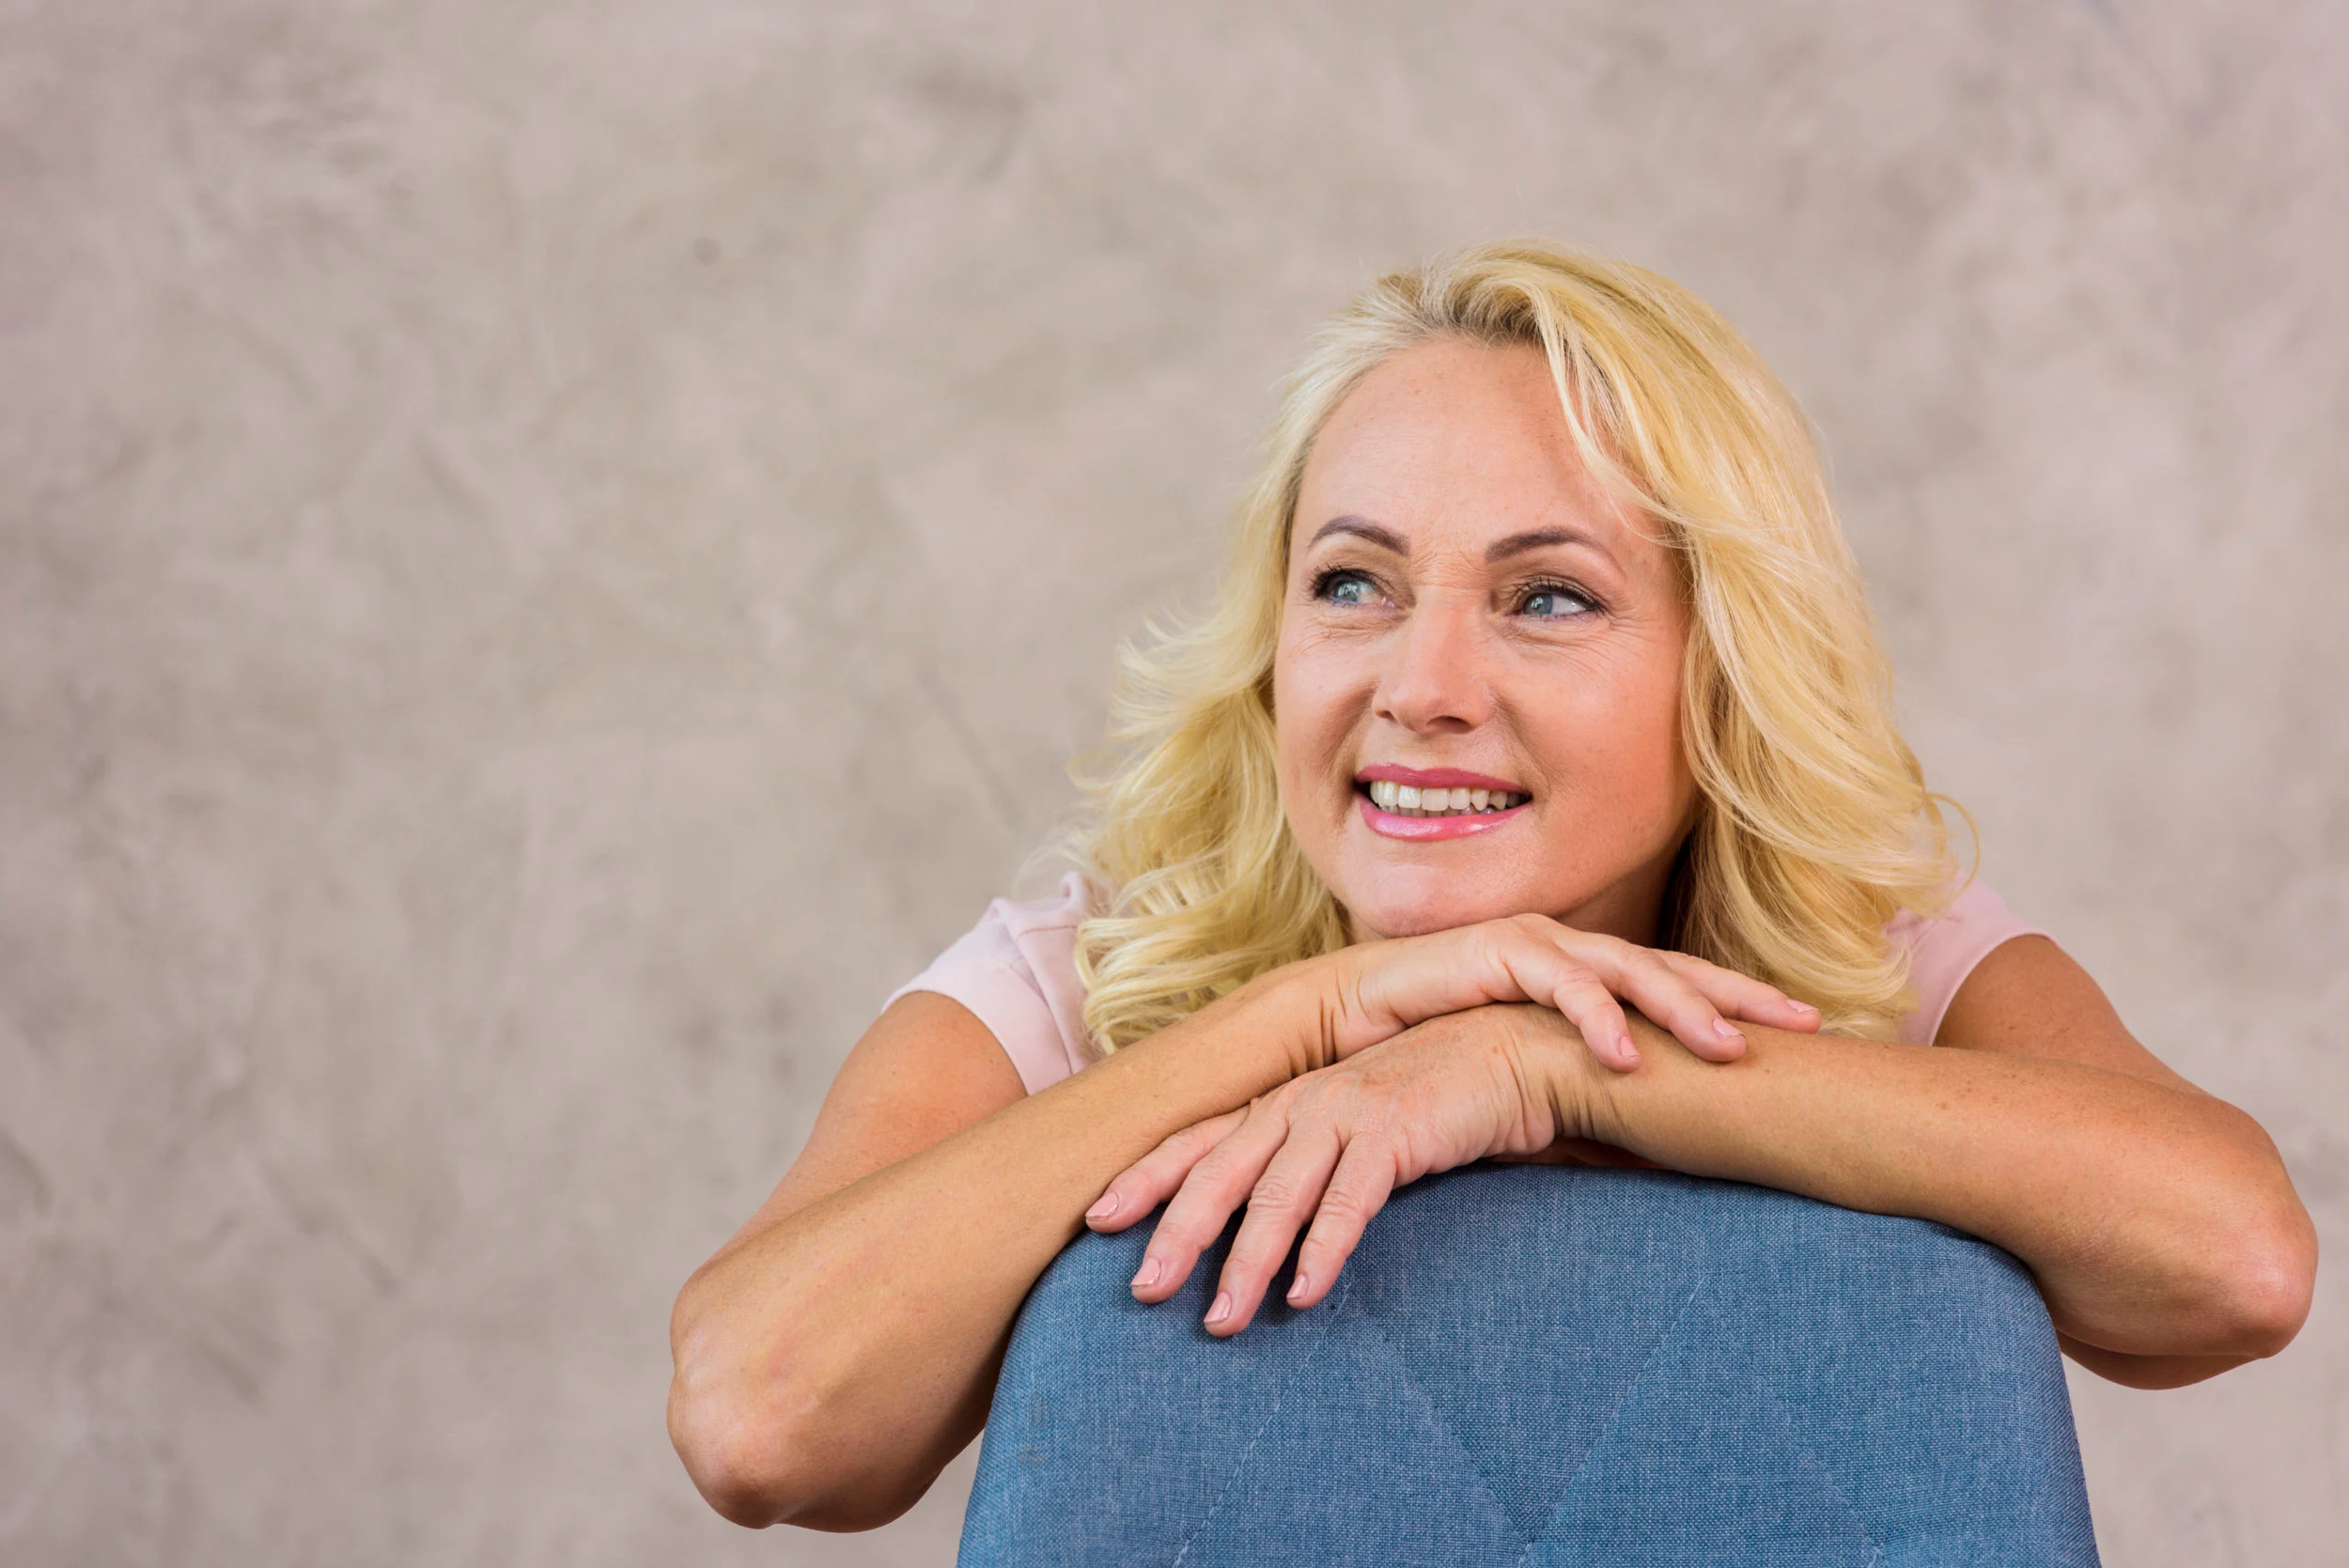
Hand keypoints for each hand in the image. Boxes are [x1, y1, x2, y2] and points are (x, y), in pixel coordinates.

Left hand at [1086, 1004, 1602, 1335]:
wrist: (1513, 1053)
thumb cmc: (1434, 1099)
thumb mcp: (1356, 1128)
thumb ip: (1311, 1168)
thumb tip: (1265, 1233)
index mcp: (1286, 1102)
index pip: (1200, 1141)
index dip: (1147, 1178)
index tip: (1096, 1219)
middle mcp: (1303, 1102)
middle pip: (1220, 1171)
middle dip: (1176, 1232)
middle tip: (1141, 1290)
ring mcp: (1347, 1111)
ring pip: (1277, 1194)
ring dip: (1245, 1263)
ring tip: (1222, 1322)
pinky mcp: (1396, 1129)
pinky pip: (1351, 1200)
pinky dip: (1324, 1249)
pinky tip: (1303, 1294)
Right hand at [1285, 912, 1818, 1072]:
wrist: (1352, 1021)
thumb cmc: (1440, 1048)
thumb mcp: (1531, 1071)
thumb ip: (1585, 1088)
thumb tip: (1647, 1139)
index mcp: (1589, 975)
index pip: (1681, 987)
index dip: (1743, 1006)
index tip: (1808, 1036)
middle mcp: (1574, 951)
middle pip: (1677, 969)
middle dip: (1743, 995)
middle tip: (1807, 1024)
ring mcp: (1540, 945)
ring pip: (1631, 971)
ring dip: (1683, 1008)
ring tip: (1731, 1048)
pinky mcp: (1499, 951)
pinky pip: (1561, 985)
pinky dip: (1598, 1017)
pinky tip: (1629, 1053)